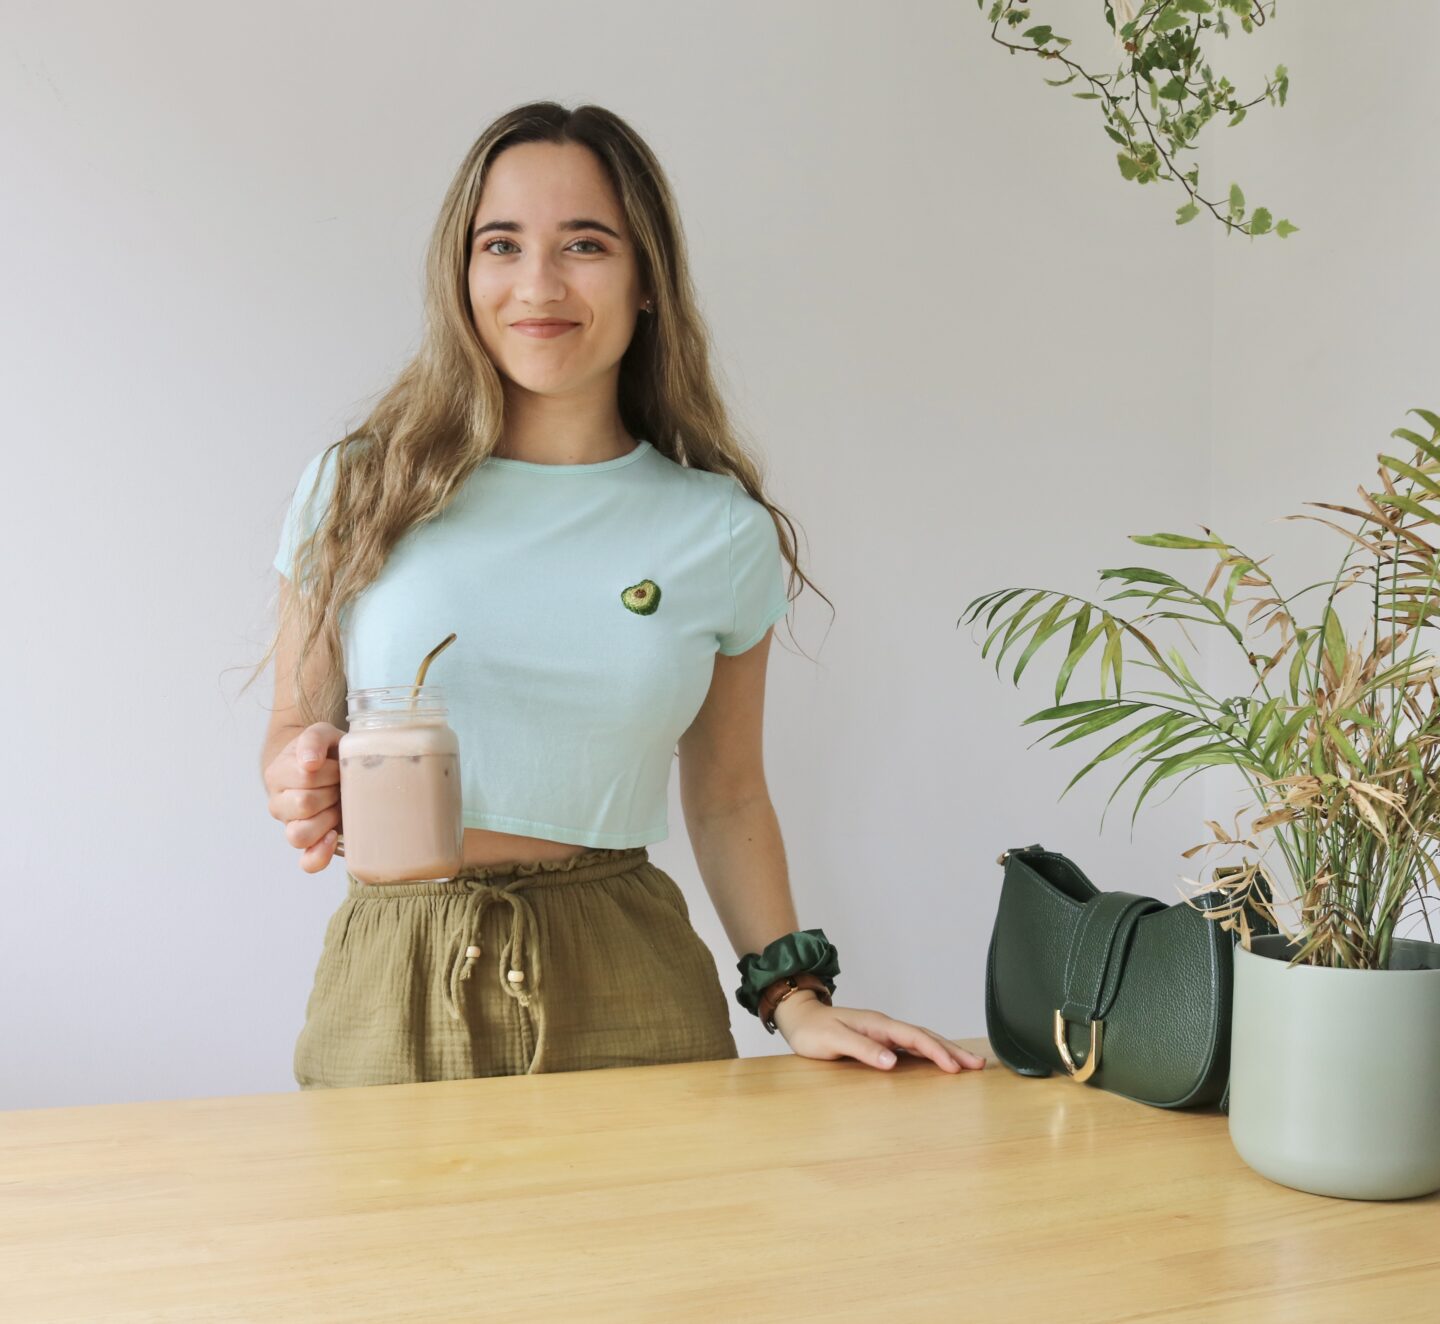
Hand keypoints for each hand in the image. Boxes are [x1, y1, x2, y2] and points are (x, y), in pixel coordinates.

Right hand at [263, 722, 345, 872]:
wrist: (327, 769)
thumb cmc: (325, 752)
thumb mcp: (321, 734)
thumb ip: (314, 739)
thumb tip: (310, 763)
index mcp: (277, 774)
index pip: (306, 777)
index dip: (330, 772)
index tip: (337, 765)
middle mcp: (278, 803)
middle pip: (305, 804)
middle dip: (332, 792)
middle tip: (339, 783)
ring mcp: (291, 826)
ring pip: (300, 835)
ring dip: (327, 819)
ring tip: (338, 805)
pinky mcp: (309, 845)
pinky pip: (308, 861)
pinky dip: (320, 855)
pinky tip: (333, 838)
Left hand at [772, 992, 987, 1072]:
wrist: (799, 1018)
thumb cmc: (813, 1031)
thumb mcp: (834, 1040)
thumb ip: (862, 1049)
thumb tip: (892, 1062)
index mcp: (878, 1025)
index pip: (914, 1038)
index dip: (936, 1052)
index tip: (955, 1067)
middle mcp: (885, 1027)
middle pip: (925, 1037)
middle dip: (952, 1051)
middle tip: (978, 1064)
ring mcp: (884, 1033)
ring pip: (921, 1041)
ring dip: (945, 1051)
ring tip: (968, 1064)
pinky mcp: (880, 1041)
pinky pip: (911, 1047)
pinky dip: (929, 1053)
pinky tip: (939, 1061)